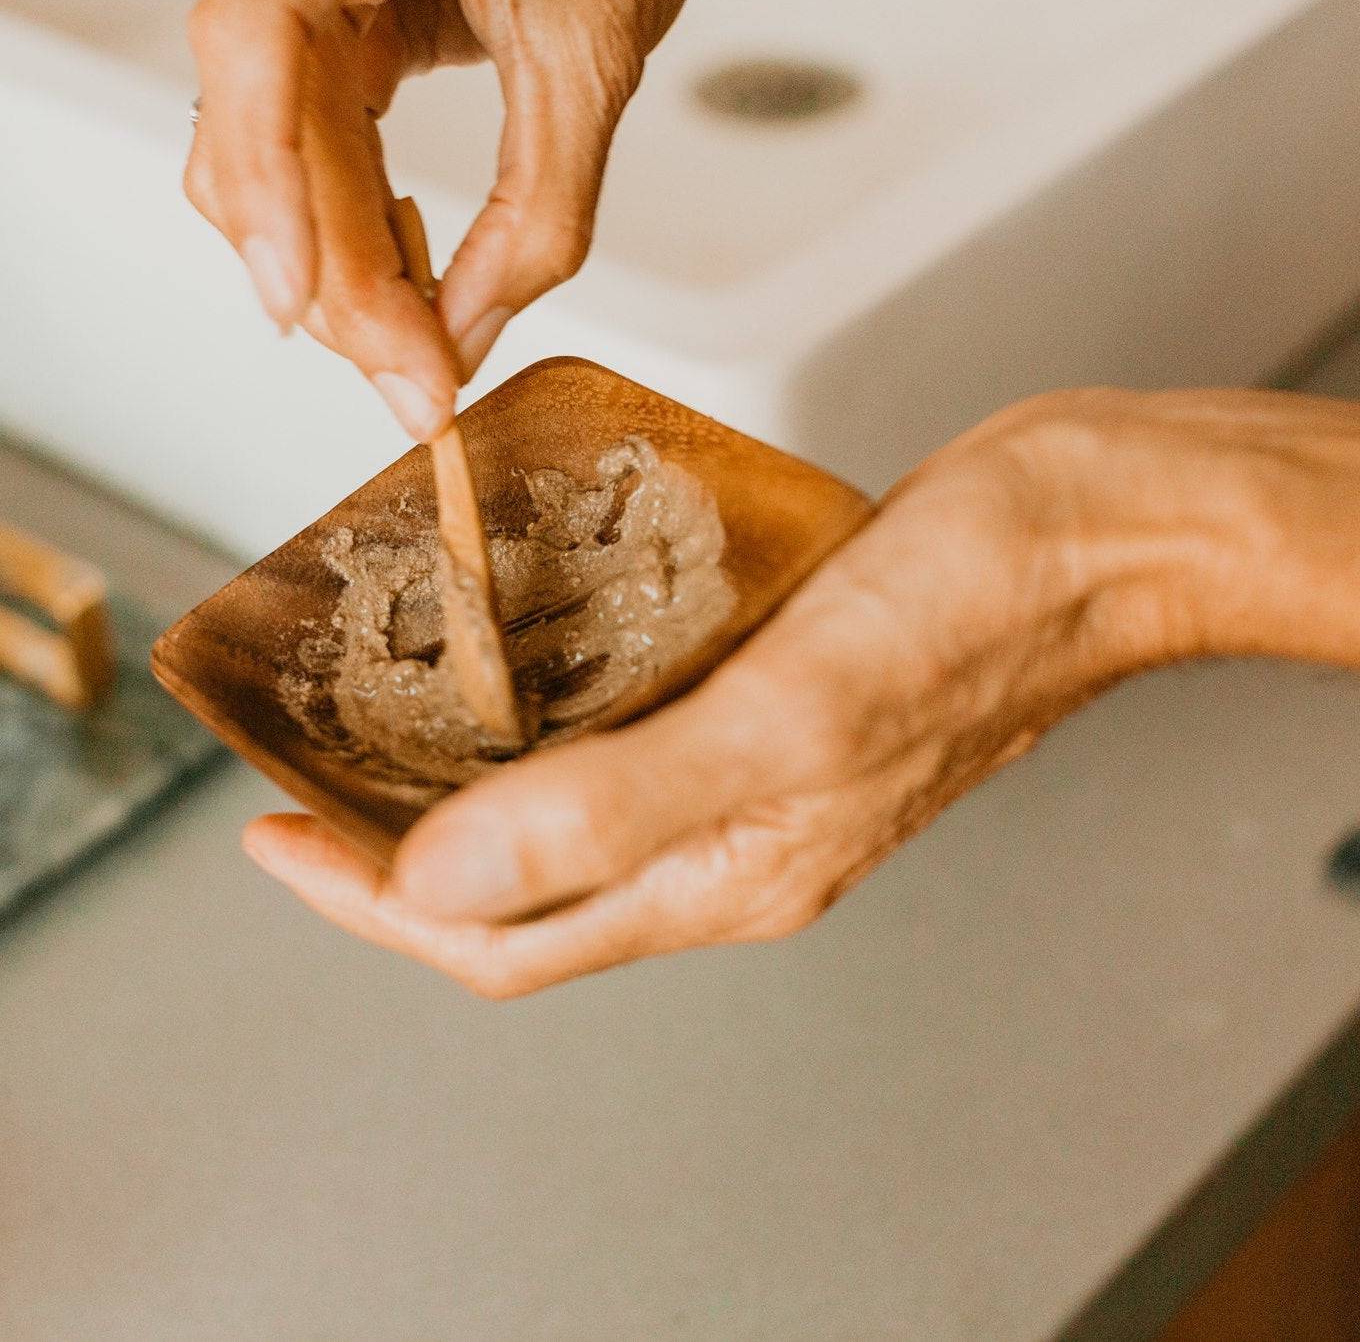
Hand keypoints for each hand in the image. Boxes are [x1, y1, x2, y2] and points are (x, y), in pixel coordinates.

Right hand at [185, 0, 691, 438]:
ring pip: (279, 169)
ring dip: (344, 281)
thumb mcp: (589, 59)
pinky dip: (362, 241)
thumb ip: (539, 205)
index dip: (267, 179)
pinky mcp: (348, 49)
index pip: (256, 43)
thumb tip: (468, 336)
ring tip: (420, 363)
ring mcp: (317, 8)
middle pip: (267, 140)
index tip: (296, 299)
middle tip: (414, 391)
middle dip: (340, 286)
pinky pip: (322, 160)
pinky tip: (407, 298)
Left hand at [243, 387, 1359, 995]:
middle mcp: (727, 839)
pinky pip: (624, 720)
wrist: (1086, 530)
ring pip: (569, 802)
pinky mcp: (763, 691)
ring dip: (468, 771)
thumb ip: (612, 812)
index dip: (372, 905)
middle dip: (398, 842)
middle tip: (310, 768)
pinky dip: (549, 695)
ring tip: (383, 707)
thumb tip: (443, 887)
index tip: (275, 839)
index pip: (506, 941)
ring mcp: (745, 767)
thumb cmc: (971, 612)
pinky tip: (516, 636)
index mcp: (726, 875)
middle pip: (523, 882)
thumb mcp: (782, 718)